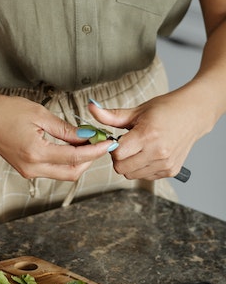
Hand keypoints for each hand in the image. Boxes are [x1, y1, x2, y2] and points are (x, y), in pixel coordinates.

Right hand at [0, 93, 117, 182]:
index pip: (76, 157)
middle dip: (90, 159)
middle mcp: (33, 167)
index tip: (109, 141)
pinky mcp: (25, 168)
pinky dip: (66, 160)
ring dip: (79, 160)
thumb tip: (87, 136)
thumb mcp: (39, 114)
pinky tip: (72, 146)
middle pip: (72, 172)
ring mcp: (28, 170)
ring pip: (63, 173)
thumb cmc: (3, 111)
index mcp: (37, 153)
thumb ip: (65, 129)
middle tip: (101, 143)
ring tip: (89, 142)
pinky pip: (52, 169)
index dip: (96, 150)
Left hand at [84, 95, 200, 180]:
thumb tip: (90, 107)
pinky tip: (148, 154)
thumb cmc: (164, 110)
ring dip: (129, 164)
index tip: (117, 139)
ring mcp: (165, 164)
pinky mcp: (171, 171)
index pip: (117, 154)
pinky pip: (145, 176)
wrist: (192, 114)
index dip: (112, 147)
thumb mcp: (137, 111)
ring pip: (132, 175)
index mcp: (147, 135)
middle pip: (121, 168)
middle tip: (126, 144)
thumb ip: (111, 115)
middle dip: (118, 157)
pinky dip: (142, 168)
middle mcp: (158, 152)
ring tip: (138, 148)